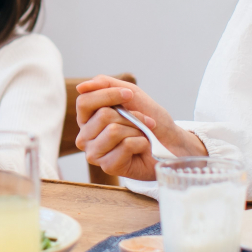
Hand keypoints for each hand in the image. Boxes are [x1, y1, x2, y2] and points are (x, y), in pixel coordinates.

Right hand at [73, 76, 203, 181]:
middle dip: (130, 115)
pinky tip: (141, 147)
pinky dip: (141, 142)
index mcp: (86, 119)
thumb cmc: (149, 119)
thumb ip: (104, 84)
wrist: (170, 143)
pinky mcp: (108, 167)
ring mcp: (95, 154)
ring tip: (141, 135)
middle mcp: (85, 137)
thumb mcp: (130, 93)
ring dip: (136, 129)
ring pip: (114, 131)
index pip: (84, 102)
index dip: (109, 95)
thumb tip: (80, 87)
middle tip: (142, 122)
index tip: (129, 95)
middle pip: (102, 116)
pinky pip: (126, 145)